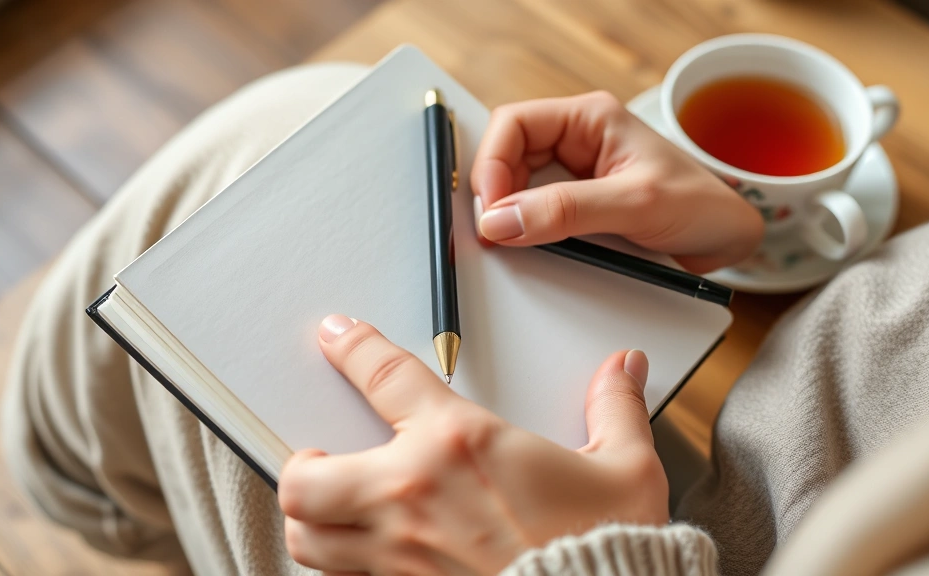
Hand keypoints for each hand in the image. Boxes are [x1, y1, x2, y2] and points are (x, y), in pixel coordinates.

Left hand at [279, 314, 668, 574]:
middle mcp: (412, 495)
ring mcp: (397, 555)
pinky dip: (341, 568)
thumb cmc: (602, 548)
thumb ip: (615, 409)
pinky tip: (366, 557)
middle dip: (303, 463)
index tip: (334, 335)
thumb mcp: (624, 472)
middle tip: (322, 454)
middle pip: (306, 475)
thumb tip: (623, 367)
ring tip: (330, 509)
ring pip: (307, 537)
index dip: (350, 347)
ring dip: (311, 521)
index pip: (383, 376)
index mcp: (459, 444)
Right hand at [471, 91, 763, 272]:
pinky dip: (526, 232)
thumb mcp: (634, 205)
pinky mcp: (577, 207)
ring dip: (510, 214)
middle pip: (506, 156)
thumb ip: (567, 211)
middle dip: (496, 193)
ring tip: (514, 241)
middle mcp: (577, 141)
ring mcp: (575, 176)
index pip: (514, 124)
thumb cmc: (701, 205)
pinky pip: (534, 214)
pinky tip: (532, 248)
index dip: (492, 164)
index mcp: (590, 119)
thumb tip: (503, 220)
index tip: (492, 209)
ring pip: (516, 187)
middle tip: (496, 232)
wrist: (730, 240)